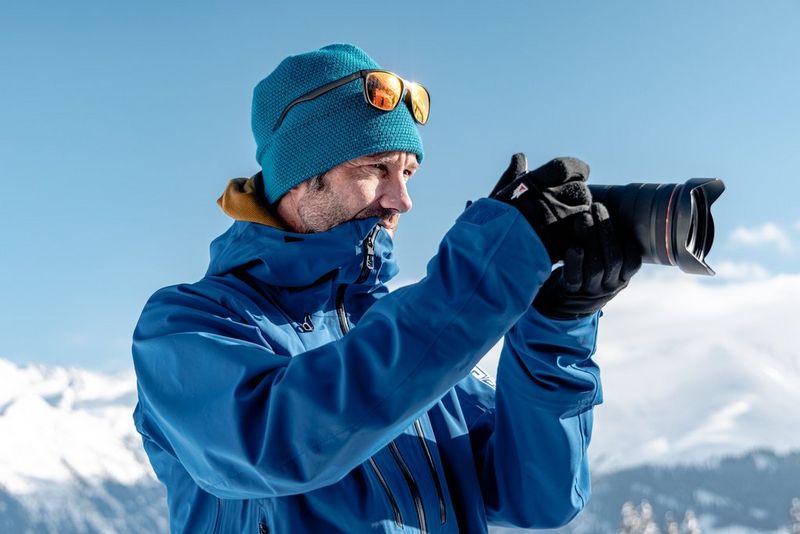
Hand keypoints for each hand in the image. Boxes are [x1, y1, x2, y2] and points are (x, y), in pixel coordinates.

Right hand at [491, 154, 592, 262]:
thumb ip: (513, 175)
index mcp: (534, 182)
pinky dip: (579, 235)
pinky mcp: (565, 241)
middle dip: (577, 196)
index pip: (566, 166)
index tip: (579, 174)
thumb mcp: (498, 194)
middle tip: (568, 206)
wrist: (489, 256)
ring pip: (584, 211)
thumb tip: (519, 157)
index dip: (576, 169)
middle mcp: (549, 197)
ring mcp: (559, 220)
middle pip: (579, 189)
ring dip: (580, 216)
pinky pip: (582, 234)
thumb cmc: (488, 225)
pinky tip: (568, 239)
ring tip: (567, 224)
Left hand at [533, 203, 641, 319]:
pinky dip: (574, 262)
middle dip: (607, 230)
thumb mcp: (603, 264)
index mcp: (621, 278)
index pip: (632, 261)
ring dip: (590, 239)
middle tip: (598, 207)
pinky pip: (574, 278)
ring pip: (596, 267)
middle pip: (614, 259)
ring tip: (583, 218)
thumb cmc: (585, 273)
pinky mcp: (570, 293)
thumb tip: (606, 208)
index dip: (626, 240)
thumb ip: (608, 244)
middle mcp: (609, 287)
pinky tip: (573, 247)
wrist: (562, 304)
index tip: (616, 216)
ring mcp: (590, 291)